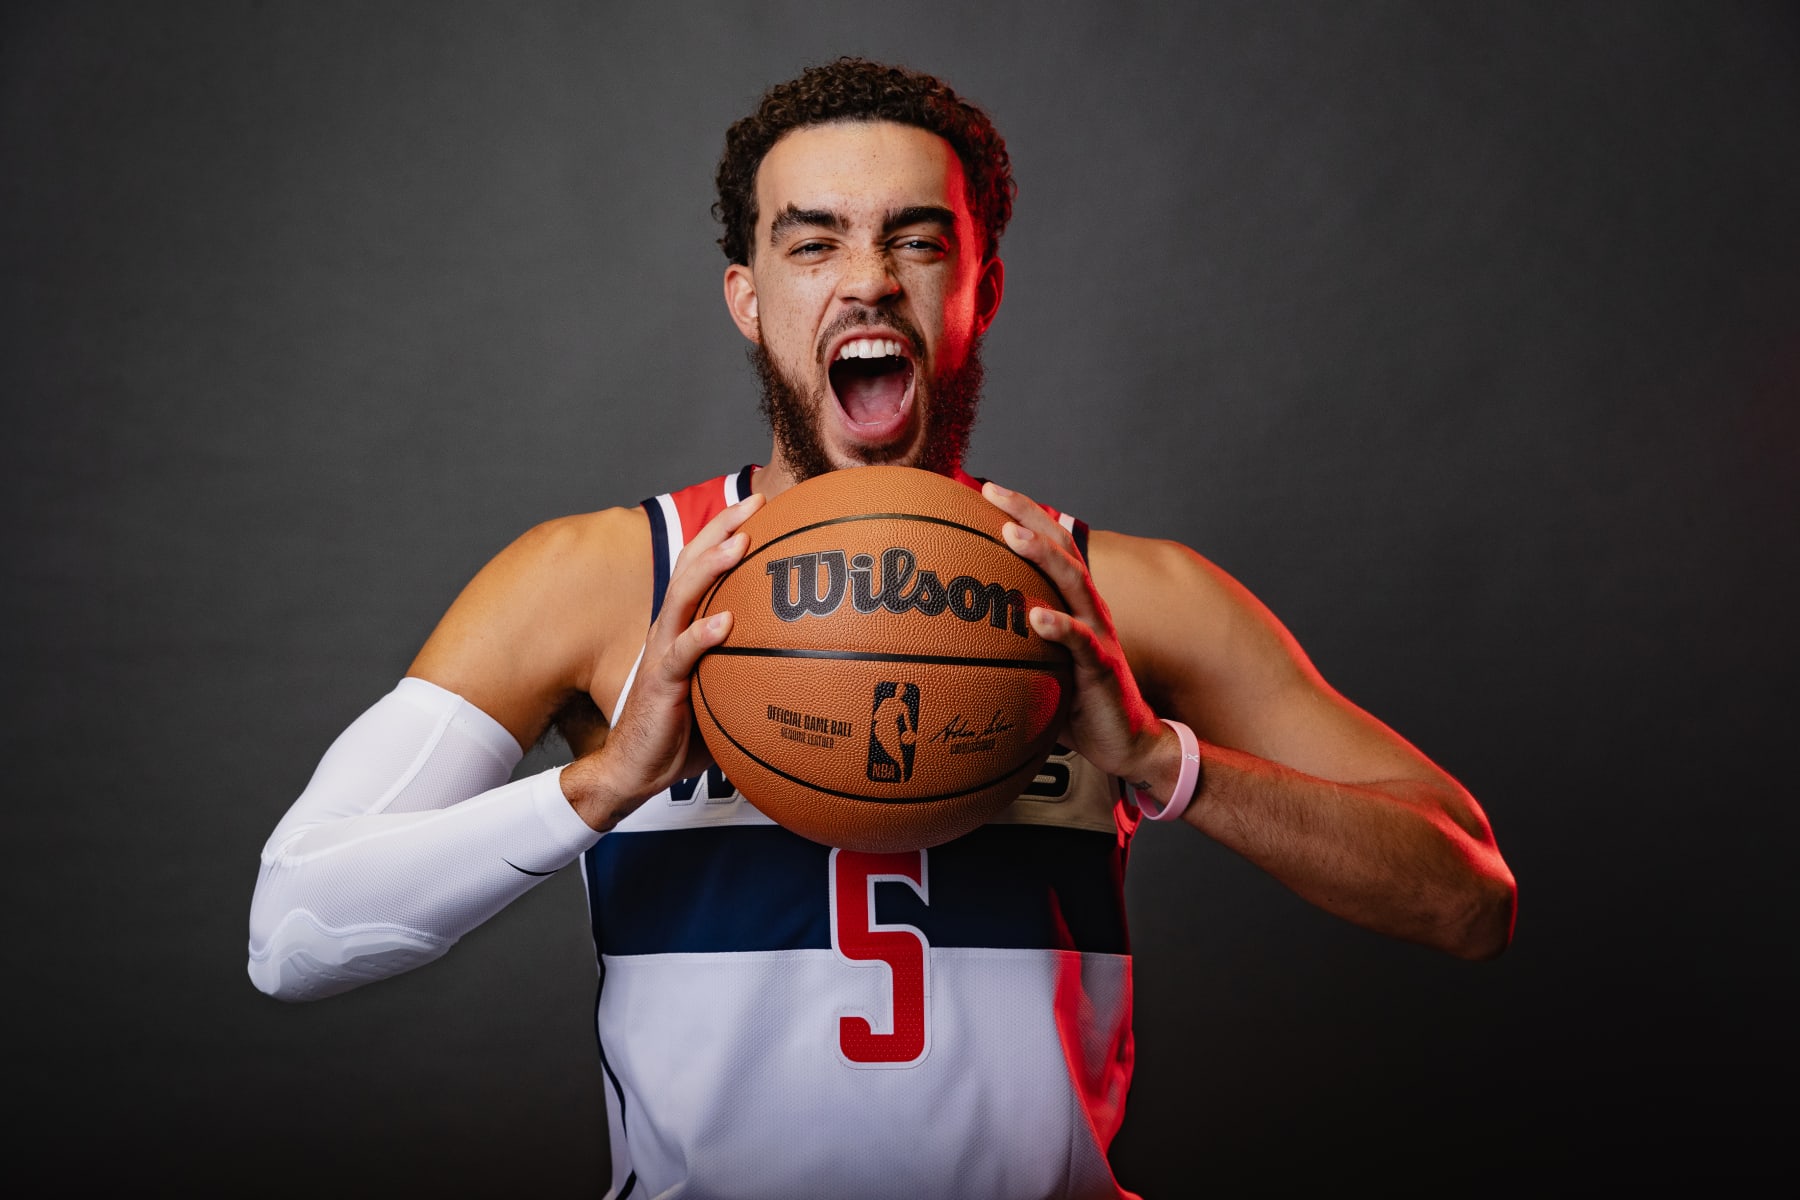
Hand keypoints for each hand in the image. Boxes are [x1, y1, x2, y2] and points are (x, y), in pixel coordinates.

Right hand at [562, 493, 765, 829]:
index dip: (727, 529)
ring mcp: (662, 652)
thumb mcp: (725, 691)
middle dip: (722, 527)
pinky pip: (681, 654)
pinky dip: (701, 635)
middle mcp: (670, 628)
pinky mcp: (660, 682)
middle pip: (691, 563)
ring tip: (741, 543)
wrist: (635, 769)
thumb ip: (757, 669)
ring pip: (682, 596)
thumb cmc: (685, 731)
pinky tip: (724, 622)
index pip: (702, 564)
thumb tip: (817, 662)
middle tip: (755, 500)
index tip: (763, 502)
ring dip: (712, 566)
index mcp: (684, 624)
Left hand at [981, 482, 1182, 805]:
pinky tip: (1036, 617)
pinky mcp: (1103, 667)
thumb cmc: (1079, 705)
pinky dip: (1060, 626)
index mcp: (1075, 604)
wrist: (1129, 743)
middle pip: (1062, 546)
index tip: (984, 490)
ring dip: (1042, 556)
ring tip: (1012, 535)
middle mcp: (1090, 609)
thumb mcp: (1040, 669)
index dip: (1023, 513)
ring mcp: (1099, 634)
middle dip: (1027, 514)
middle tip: (991, 491)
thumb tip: (952, 647)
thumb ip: (1008, 649)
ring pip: (1073, 582)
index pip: (1051, 545)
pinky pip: (1082, 642)